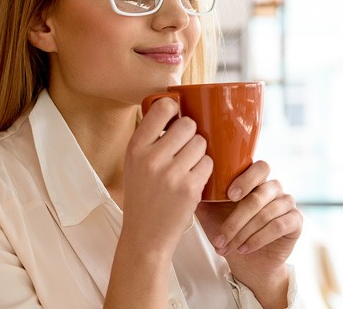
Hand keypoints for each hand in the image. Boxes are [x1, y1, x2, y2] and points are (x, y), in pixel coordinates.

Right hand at [121, 98, 212, 253]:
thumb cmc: (142, 195)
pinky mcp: (189, 188)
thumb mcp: (134, 164)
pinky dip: (204, 170)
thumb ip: (149, 139)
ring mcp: (171, 174)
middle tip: (184, 147)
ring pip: (201, 143)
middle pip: (188, 124)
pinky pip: (208, 163)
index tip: (175, 116)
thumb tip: (173, 107)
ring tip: (187, 165)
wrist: (145, 234)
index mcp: (135, 148)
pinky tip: (193, 179)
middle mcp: (151, 158)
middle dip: (190, 134)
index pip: (161, 108)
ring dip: (199, 152)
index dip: (173, 108)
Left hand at [195, 161, 301, 295]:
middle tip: (220, 236)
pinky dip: (258, 239)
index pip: (260, 167)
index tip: (229, 195)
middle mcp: (274, 187)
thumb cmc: (226, 230)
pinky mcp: (296, 221)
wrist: (244, 260)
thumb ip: (201, 194)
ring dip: (243, 233)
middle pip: (260, 194)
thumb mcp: (209, 211)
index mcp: (255, 179)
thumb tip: (187, 181)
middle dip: (237, 218)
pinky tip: (244, 248)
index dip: (246, 179)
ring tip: (226, 247)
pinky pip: (279, 226)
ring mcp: (287, 203)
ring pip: (266, 213)